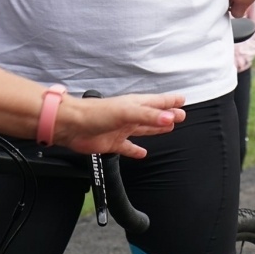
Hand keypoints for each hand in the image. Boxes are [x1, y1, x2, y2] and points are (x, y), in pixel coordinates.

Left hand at [56, 93, 185, 155]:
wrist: (72, 126)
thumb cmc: (95, 113)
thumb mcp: (127, 112)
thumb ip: (149, 116)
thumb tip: (170, 119)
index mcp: (135, 105)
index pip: (158, 102)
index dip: (170, 101)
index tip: (182, 100)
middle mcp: (130, 116)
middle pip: (154, 116)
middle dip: (167, 115)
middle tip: (181, 115)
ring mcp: (122, 130)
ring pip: (144, 129)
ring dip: (156, 129)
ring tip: (169, 128)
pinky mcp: (113, 143)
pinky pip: (129, 147)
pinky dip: (136, 151)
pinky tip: (142, 154)